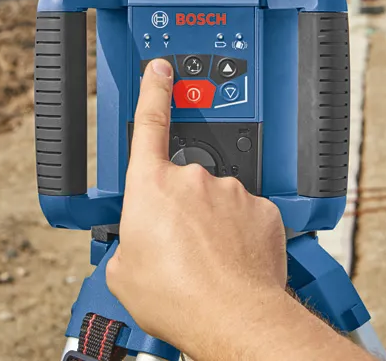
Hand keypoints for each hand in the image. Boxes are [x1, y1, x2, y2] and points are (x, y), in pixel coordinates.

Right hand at [106, 59, 287, 355]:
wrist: (232, 316)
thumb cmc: (177, 297)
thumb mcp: (123, 272)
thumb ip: (127, 242)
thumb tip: (138, 244)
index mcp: (152, 186)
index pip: (150, 122)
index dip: (153, 90)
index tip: (160, 69)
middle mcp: (193, 179)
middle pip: (183, 183)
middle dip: (180, 209)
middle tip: (178, 248)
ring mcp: (232, 192)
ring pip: (218, 201)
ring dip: (211, 224)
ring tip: (207, 262)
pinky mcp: (263, 210)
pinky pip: (247, 215)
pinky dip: (240, 234)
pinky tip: (232, 260)